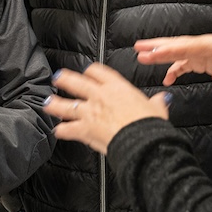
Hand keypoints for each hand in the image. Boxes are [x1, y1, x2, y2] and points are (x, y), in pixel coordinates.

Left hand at [46, 64, 169, 154]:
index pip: (98, 72)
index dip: (90, 71)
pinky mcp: (84, 129)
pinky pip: (68, 129)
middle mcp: (99, 96)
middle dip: (65, 79)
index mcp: (117, 87)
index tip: (87, 72)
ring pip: (66, 105)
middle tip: (58, 77)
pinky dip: (61, 131)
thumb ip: (157, 102)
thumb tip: (164, 99)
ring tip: (47, 102)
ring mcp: (90, 112)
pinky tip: (57, 131)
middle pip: (76, 82)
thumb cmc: (149, 123)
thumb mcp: (156, 108)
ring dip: (55, 104)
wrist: (140, 140)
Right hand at [134, 35, 211, 84]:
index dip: (167, 49)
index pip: (185, 46)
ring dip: (160, 56)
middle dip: (156, 46)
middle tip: (137, 47)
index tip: (151, 53)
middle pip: (176, 44)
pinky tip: (166, 79)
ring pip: (177, 53)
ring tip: (142, 58)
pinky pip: (184, 64)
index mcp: (211, 44)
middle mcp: (203, 46)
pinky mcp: (204, 61)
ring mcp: (202, 53)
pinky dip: (174, 70)